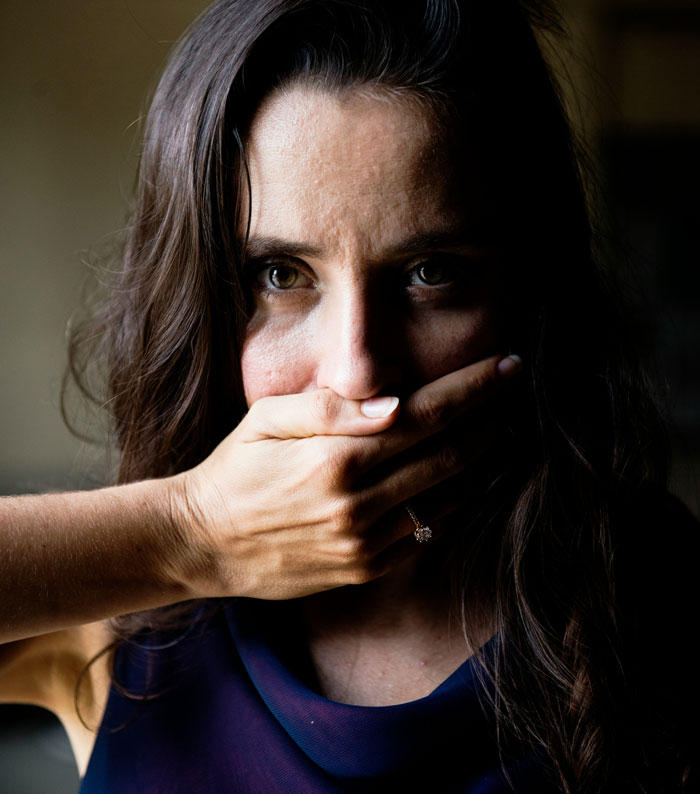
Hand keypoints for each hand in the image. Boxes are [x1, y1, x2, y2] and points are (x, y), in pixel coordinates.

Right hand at [169, 354, 521, 600]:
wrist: (205, 542)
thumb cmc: (236, 470)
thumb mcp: (266, 420)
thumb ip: (330, 409)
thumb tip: (393, 403)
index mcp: (337, 457)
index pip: (427, 415)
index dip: (476, 389)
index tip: (510, 367)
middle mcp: (358, 502)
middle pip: (451, 456)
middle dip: (492, 421)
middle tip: (513, 397)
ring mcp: (365, 541)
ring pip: (447, 498)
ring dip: (480, 463)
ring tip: (497, 433)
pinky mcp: (364, 568)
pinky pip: (424, 533)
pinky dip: (448, 504)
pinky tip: (456, 481)